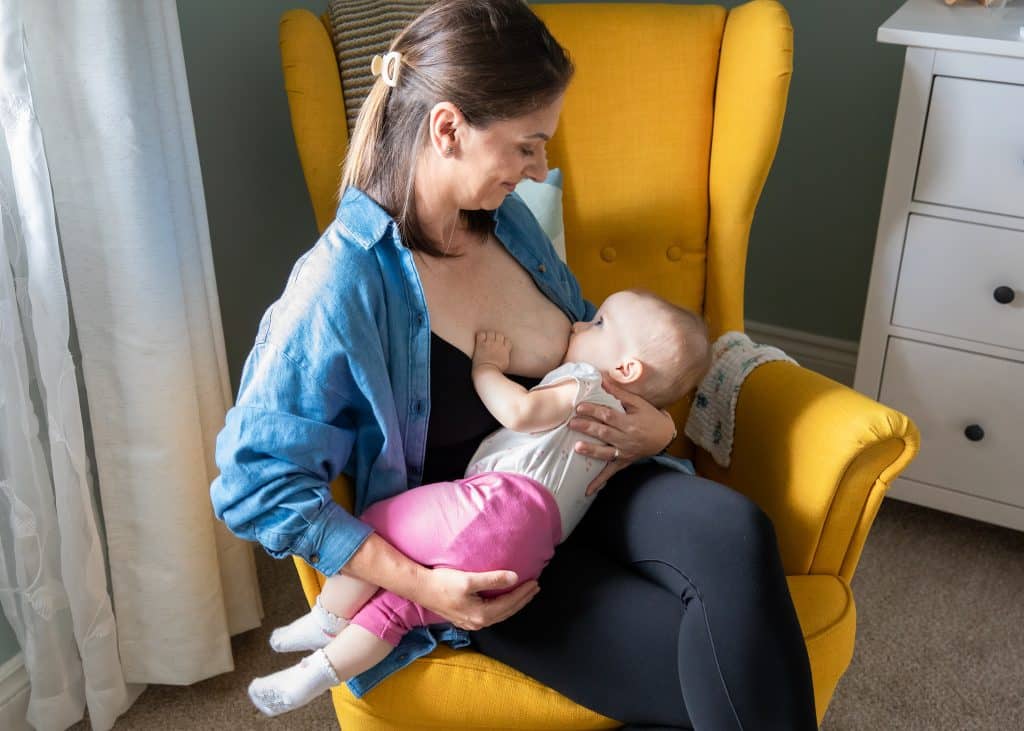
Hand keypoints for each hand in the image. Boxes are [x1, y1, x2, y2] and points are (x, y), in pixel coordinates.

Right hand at [417, 566, 538, 630]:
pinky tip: (503, 600)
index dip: (523, 593)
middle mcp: (478, 622)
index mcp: (481, 614)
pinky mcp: (465, 618)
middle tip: (535, 588)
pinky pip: (491, 614)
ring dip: (513, 604)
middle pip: (507, 611)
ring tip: (524, 594)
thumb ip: (493, 579)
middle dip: (522, 600)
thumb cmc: (443, 583)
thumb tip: (514, 578)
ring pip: (499, 614)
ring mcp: (471, 623)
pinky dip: (502, 607)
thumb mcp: (469, 580)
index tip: (534, 582)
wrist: (421, 589)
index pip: (509, 603)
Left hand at [472, 331, 511, 372]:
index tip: (500, 345)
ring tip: (486, 340)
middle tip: (492, 342)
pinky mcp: (480, 344)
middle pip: (499, 335)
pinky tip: (480, 340)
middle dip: (496, 338)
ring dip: (488, 335)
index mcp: (505, 350)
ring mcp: (489, 344)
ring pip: (491, 333)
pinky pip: (481, 334)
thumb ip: (505, 356)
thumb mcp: (505, 364)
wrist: (487, 372)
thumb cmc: (496, 371)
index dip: (503, 342)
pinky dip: (481, 335)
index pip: (507, 340)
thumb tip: (504, 354)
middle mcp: (498, 345)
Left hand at [569, 378, 675, 495]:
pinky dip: (599, 481)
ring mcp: (625, 452)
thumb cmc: (650, 416)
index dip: (594, 411)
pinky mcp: (624, 461)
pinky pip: (611, 472)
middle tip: (571, 423)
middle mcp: (627, 439)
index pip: (608, 416)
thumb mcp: (638, 403)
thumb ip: (619, 392)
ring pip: (606, 452)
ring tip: (577, 447)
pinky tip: (588, 490)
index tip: (579, 407)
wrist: (665, 436)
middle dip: (587, 428)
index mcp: (629, 423)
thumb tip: (602, 379)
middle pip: (604, 433)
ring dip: (591, 451)